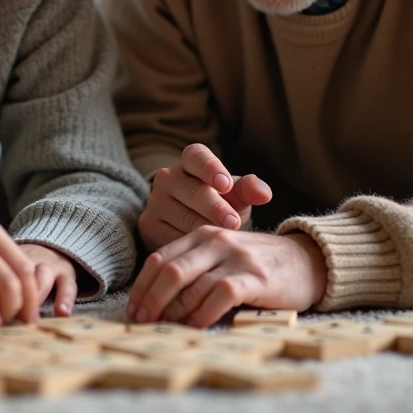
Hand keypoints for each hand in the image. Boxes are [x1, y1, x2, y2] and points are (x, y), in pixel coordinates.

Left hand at [0, 244, 78, 322]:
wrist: (28, 243)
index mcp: (0, 250)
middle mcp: (23, 253)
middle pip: (18, 272)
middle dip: (10, 298)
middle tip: (0, 320)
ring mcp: (45, 260)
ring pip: (41, 275)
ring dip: (33, 298)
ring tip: (27, 320)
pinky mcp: (64, 270)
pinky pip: (68, 283)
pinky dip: (65, 297)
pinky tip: (62, 312)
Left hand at [125, 226, 327, 327]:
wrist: (307, 261)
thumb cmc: (258, 265)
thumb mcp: (222, 256)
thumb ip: (195, 268)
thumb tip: (158, 302)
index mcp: (203, 233)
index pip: (160, 258)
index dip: (142, 286)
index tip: (133, 309)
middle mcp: (216, 240)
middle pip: (170, 270)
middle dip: (151, 299)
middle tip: (141, 322)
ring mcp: (236, 257)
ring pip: (192, 283)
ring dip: (174, 311)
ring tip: (165, 328)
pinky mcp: (255, 277)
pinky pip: (220, 294)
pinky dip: (203, 313)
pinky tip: (196, 327)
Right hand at [137, 143, 272, 250]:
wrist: (194, 225)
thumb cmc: (222, 204)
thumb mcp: (237, 195)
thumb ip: (250, 190)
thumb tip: (265, 194)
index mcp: (190, 160)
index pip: (197, 157)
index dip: (211, 169)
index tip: (226, 185)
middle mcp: (167, 177)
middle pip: (192, 191)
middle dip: (215, 208)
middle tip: (233, 224)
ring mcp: (155, 201)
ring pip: (182, 218)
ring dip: (205, 231)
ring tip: (224, 243)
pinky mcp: (148, 225)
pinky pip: (172, 238)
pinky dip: (191, 248)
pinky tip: (206, 255)